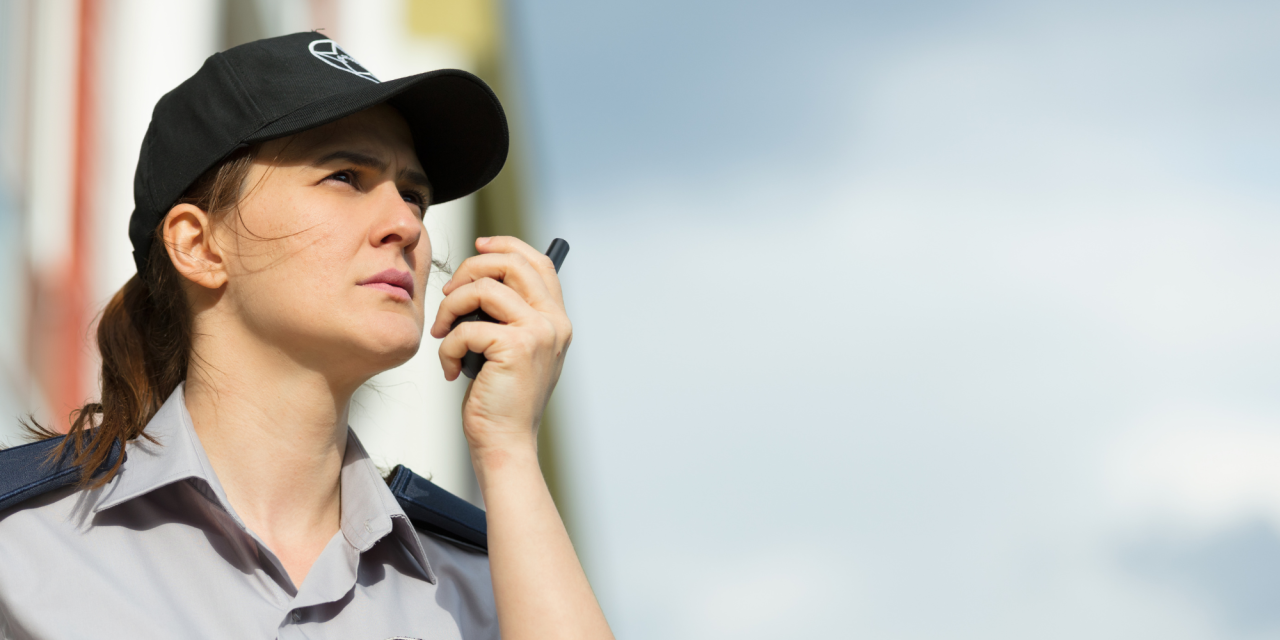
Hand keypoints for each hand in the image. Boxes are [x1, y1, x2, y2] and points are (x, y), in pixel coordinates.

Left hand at [429, 236, 571, 459]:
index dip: (507, 246)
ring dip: (450, 307)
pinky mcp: (516, 348)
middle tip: (449, 294)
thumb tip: (480, 280)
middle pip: (511, 264)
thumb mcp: (513, 351)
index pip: (538, 262)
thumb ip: (509, 317)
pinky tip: (450, 367)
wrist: (505, 442)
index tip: (479, 246)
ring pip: (484, 288)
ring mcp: (539, 333)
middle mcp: (553, 323)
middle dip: (470, 270)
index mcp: (556, 320)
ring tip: (442, 334)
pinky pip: (466, 327)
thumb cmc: (501, 401)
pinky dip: (447, 346)